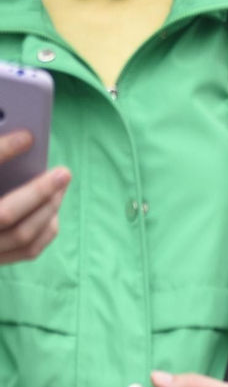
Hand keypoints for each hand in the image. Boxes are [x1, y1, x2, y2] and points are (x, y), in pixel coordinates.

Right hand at [0, 131, 69, 264]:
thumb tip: (23, 139)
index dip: (2, 151)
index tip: (27, 136)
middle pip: (5, 214)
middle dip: (38, 191)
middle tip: (63, 171)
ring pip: (21, 235)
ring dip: (48, 209)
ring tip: (60, 187)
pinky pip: (28, 249)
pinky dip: (46, 228)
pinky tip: (52, 210)